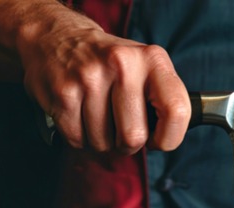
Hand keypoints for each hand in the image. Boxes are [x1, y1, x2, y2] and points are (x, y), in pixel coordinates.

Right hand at [17, 7, 189, 153]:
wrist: (56, 38)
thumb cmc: (111, 64)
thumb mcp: (146, 68)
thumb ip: (164, 99)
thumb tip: (170, 138)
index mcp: (152, 59)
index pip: (176, 111)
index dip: (169, 138)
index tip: (157, 140)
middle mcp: (122, 64)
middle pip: (133, 137)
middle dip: (127, 144)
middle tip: (120, 128)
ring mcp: (89, 78)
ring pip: (103, 143)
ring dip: (101, 141)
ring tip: (98, 118)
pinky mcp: (64, 92)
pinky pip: (77, 139)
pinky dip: (80, 138)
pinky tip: (80, 117)